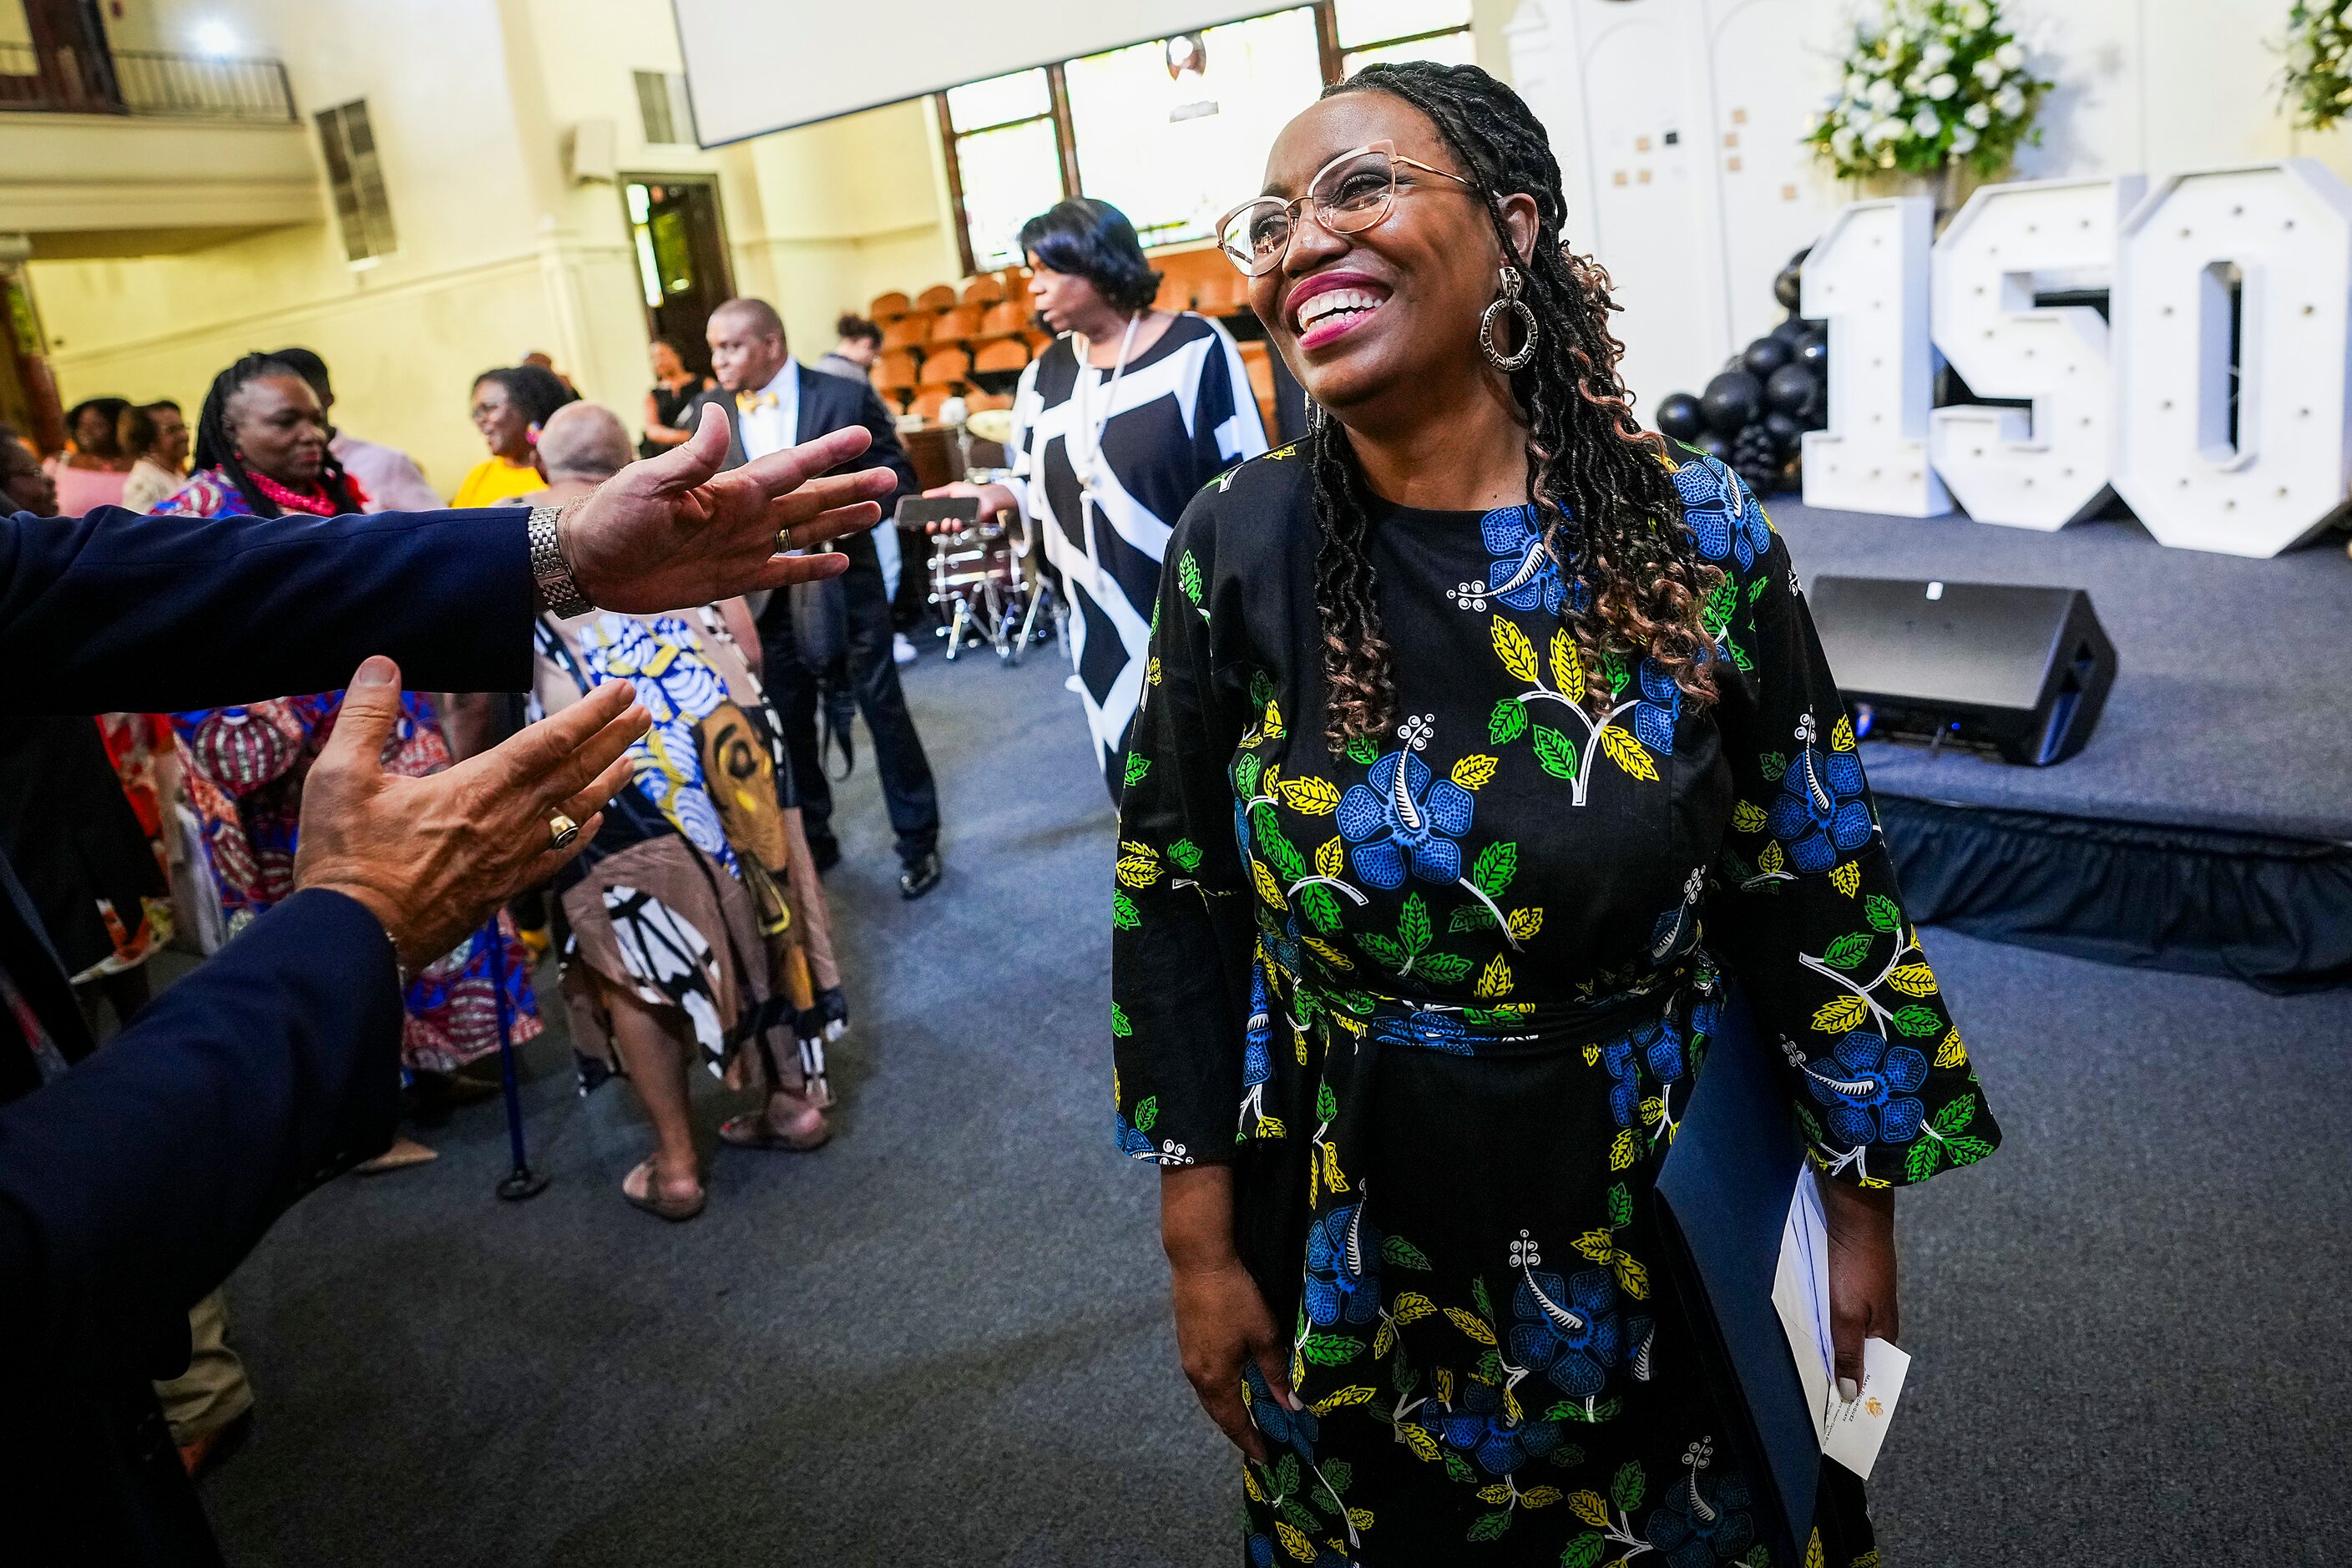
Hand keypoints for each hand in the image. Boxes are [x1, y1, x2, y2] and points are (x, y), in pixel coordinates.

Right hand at [293, 656, 647, 972]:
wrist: (355, 941)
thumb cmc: (346, 860)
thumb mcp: (340, 777)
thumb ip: (365, 716)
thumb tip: (381, 664)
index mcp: (477, 789)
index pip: (550, 741)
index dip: (591, 713)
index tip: (623, 689)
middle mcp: (507, 822)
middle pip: (575, 773)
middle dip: (613, 739)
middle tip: (646, 712)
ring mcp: (509, 860)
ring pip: (573, 814)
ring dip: (606, 783)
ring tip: (632, 762)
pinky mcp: (501, 890)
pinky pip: (556, 856)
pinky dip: (581, 833)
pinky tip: (593, 822)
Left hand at [558, 404, 896, 613]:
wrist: (588, 563)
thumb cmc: (612, 515)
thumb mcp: (648, 482)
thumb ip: (692, 456)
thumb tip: (721, 414)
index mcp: (729, 489)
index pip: (789, 467)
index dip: (827, 453)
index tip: (861, 436)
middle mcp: (744, 515)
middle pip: (809, 499)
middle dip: (849, 486)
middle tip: (890, 475)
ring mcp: (741, 546)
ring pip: (804, 532)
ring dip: (839, 522)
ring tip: (876, 510)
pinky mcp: (732, 579)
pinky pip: (782, 573)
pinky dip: (810, 569)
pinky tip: (839, 563)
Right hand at [922, 479, 1017, 530]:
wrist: (987, 495)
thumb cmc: (972, 492)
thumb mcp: (952, 489)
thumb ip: (938, 493)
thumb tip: (924, 495)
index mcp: (946, 512)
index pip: (933, 520)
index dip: (926, 523)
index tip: (920, 524)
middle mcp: (951, 519)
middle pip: (938, 528)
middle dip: (933, 528)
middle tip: (931, 525)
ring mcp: (960, 524)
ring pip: (949, 531)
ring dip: (945, 527)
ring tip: (947, 521)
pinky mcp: (969, 526)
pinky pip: (961, 530)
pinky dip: (957, 526)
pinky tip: (956, 521)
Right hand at [1161, 1163, 1293, 1461]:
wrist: (1199, 1260)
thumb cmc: (1235, 1297)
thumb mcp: (1264, 1335)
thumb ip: (1276, 1372)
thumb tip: (1291, 1405)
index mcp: (1216, 1378)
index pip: (1233, 1421)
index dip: (1248, 1440)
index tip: (1263, 1457)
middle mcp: (1197, 1373)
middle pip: (1217, 1412)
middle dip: (1235, 1429)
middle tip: (1255, 1443)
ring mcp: (1187, 1356)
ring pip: (1208, 1394)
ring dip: (1225, 1409)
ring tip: (1243, 1418)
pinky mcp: (1186, 1339)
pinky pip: (1203, 1378)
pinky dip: (1218, 1390)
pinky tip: (1229, 1384)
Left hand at [1820, 1178, 1898, 1401]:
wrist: (1855, 1210)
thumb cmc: (1855, 1263)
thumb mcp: (1847, 1314)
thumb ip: (1848, 1352)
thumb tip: (1852, 1393)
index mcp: (1884, 1330)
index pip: (1873, 1371)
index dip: (1857, 1389)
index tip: (1836, 1414)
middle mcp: (1877, 1317)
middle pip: (1857, 1352)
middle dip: (1838, 1370)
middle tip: (1812, 1392)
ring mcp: (1863, 1297)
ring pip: (1843, 1331)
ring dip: (1827, 1346)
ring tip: (1804, 1364)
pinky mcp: (1848, 1280)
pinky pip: (1834, 1310)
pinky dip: (1821, 1322)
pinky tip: (1804, 1325)